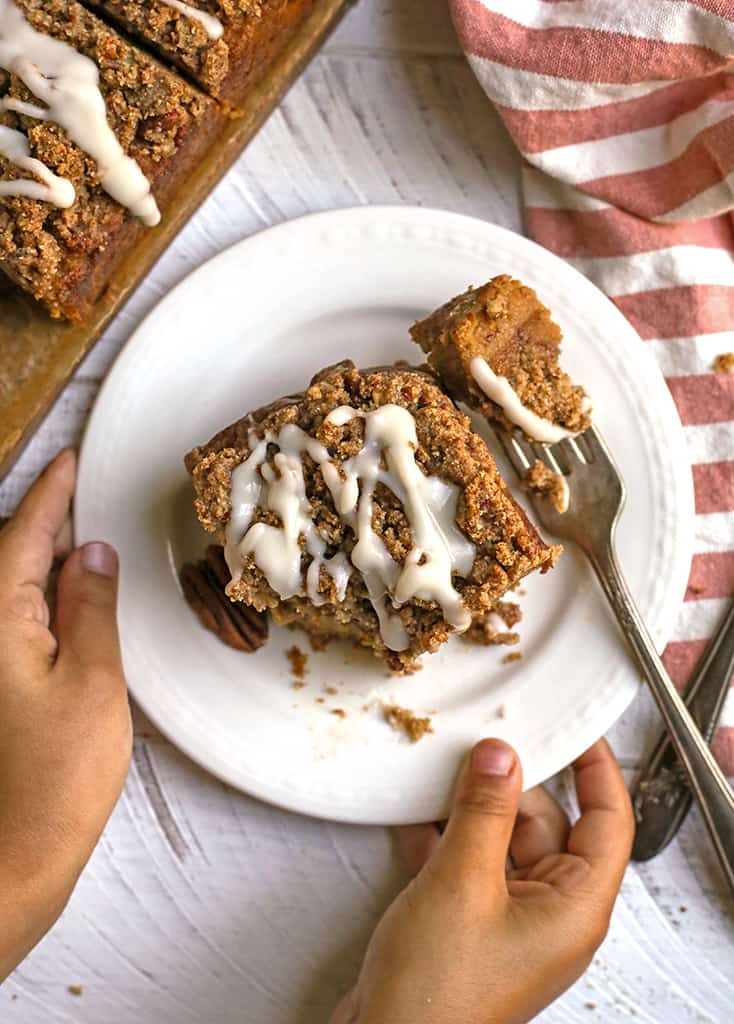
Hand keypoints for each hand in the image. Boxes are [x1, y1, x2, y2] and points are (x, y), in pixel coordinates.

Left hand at [0, 451, 131, 980]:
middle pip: (5, 556)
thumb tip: (91, 553)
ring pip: (4, 589)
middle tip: (85, 503)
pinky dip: (33, 602)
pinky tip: (63, 608)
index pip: (22, 533)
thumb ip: (90, 607)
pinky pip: (5, 622)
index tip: (69, 461)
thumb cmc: (53, 781)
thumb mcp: (93, 681)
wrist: (8, 864)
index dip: (50, 493)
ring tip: (81, 552)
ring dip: (39, 565)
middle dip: (44, 525)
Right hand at [331, 737, 633, 1023]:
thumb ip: (484, 811)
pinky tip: (417, 817)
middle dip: (513, 785)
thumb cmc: (437, 998)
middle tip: (483, 745)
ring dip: (472, 810)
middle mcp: (550, 914)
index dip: (597, 770)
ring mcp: (509, 920)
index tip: (578, 731)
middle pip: (548, 824)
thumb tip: (502, 756)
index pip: (607, 821)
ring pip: (503, 841)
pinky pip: (470, 864)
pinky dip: (446, 837)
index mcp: (574, 908)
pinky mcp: (471, 925)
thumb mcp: (463, 882)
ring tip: (443, 775)